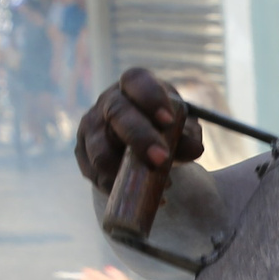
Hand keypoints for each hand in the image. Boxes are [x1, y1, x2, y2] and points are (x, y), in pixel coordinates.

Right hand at [72, 67, 202, 191]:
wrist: (141, 138)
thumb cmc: (164, 125)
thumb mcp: (180, 126)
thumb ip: (187, 135)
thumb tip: (195, 149)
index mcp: (133, 85)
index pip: (135, 82)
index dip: (149, 98)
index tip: (167, 120)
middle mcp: (107, 102)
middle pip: (116, 115)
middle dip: (139, 138)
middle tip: (161, 159)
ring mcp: (91, 128)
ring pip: (100, 151)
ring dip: (127, 171)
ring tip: (161, 184)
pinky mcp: (83, 154)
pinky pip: (96, 175)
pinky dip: (119, 189)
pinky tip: (144, 197)